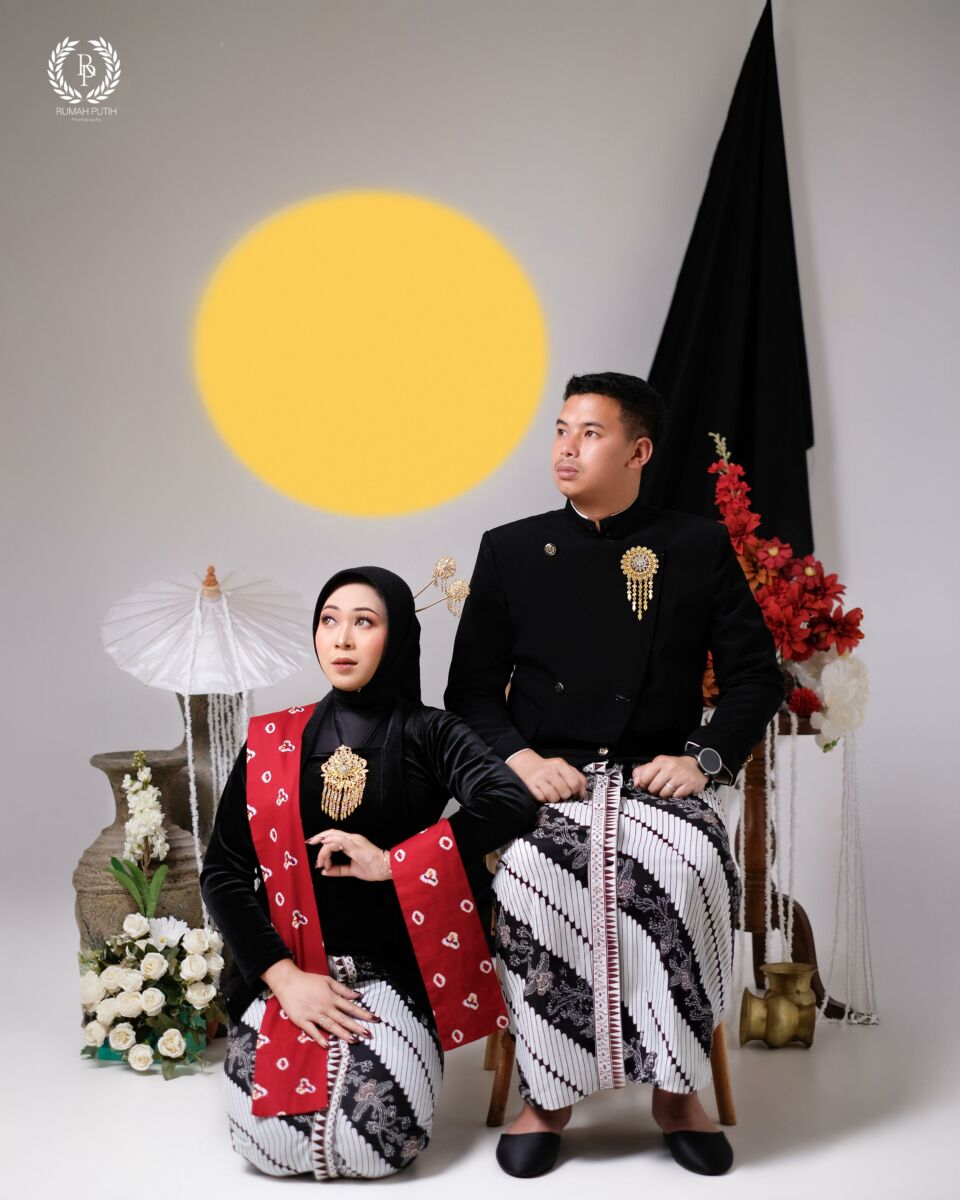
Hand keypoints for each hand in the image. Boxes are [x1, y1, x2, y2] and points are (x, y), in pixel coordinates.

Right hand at [261, 958, 378, 1045]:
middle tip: (369, 1035)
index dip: (363, 1014)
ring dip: (343, 1033)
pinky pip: (312, 1030)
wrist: (288, 981)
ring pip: (331, 1025)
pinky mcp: (301, 1020)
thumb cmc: (308, 980)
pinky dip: (319, 1037)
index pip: (351, 1007)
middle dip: (357, 1027)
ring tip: (354, 1040)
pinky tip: (327, 1045)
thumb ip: (343, 990)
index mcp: (331, 997)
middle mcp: (325, 1007)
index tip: (375, 1020)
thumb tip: (358, 995)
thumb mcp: (328, 981)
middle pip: (343, 1018)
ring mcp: (313, 1014)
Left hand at [306, 829, 391, 880]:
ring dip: (322, 848)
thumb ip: (338, 870)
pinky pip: (339, 840)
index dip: (323, 847)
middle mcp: (352, 838)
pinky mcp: (355, 844)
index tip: (320, 863)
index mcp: (351, 842)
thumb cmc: (372, 868)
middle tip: (309, 842)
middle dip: (318, 837)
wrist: (385, 868)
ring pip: (332, 837)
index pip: (333, 839)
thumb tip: (324, 872)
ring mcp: (353, 840)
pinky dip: (329, 844)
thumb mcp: (351, 870)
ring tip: (319, 860)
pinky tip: (324, 850)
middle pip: (331, 833)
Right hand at [508, 749, 586, 803]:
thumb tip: (583, 793)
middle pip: (565, 792)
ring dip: (554, 798)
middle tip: (560, 790)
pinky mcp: (530, 786)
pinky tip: (543, 792)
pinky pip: (543, 799)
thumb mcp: (564, 768)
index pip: (575, 782)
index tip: (572, 790)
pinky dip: (544, 798)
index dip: (575, 790)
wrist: (527, 765)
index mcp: (559, 764)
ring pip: (554, 797)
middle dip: (564, 795)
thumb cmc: (548, 769)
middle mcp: (549, 770)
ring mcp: (539, 778)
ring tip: (551, 791)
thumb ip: (577, 778)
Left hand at [632, 754, 707, 797]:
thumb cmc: (674, 767)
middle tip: (659, 788)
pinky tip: (677, 791)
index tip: (646, 785)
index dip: (643, 784)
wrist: (696, 766)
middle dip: (654, 791)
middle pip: (653, 788)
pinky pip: (676, 796)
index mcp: (660, 762)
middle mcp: (670, 768)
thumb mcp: (659, 764)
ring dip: (664, 795)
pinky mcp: (689, 785)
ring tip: (668, 789)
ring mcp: (680, 776)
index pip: (645, 777)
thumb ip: (644, 771)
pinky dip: (675, 796)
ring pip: (663, 794)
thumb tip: (635, 782)